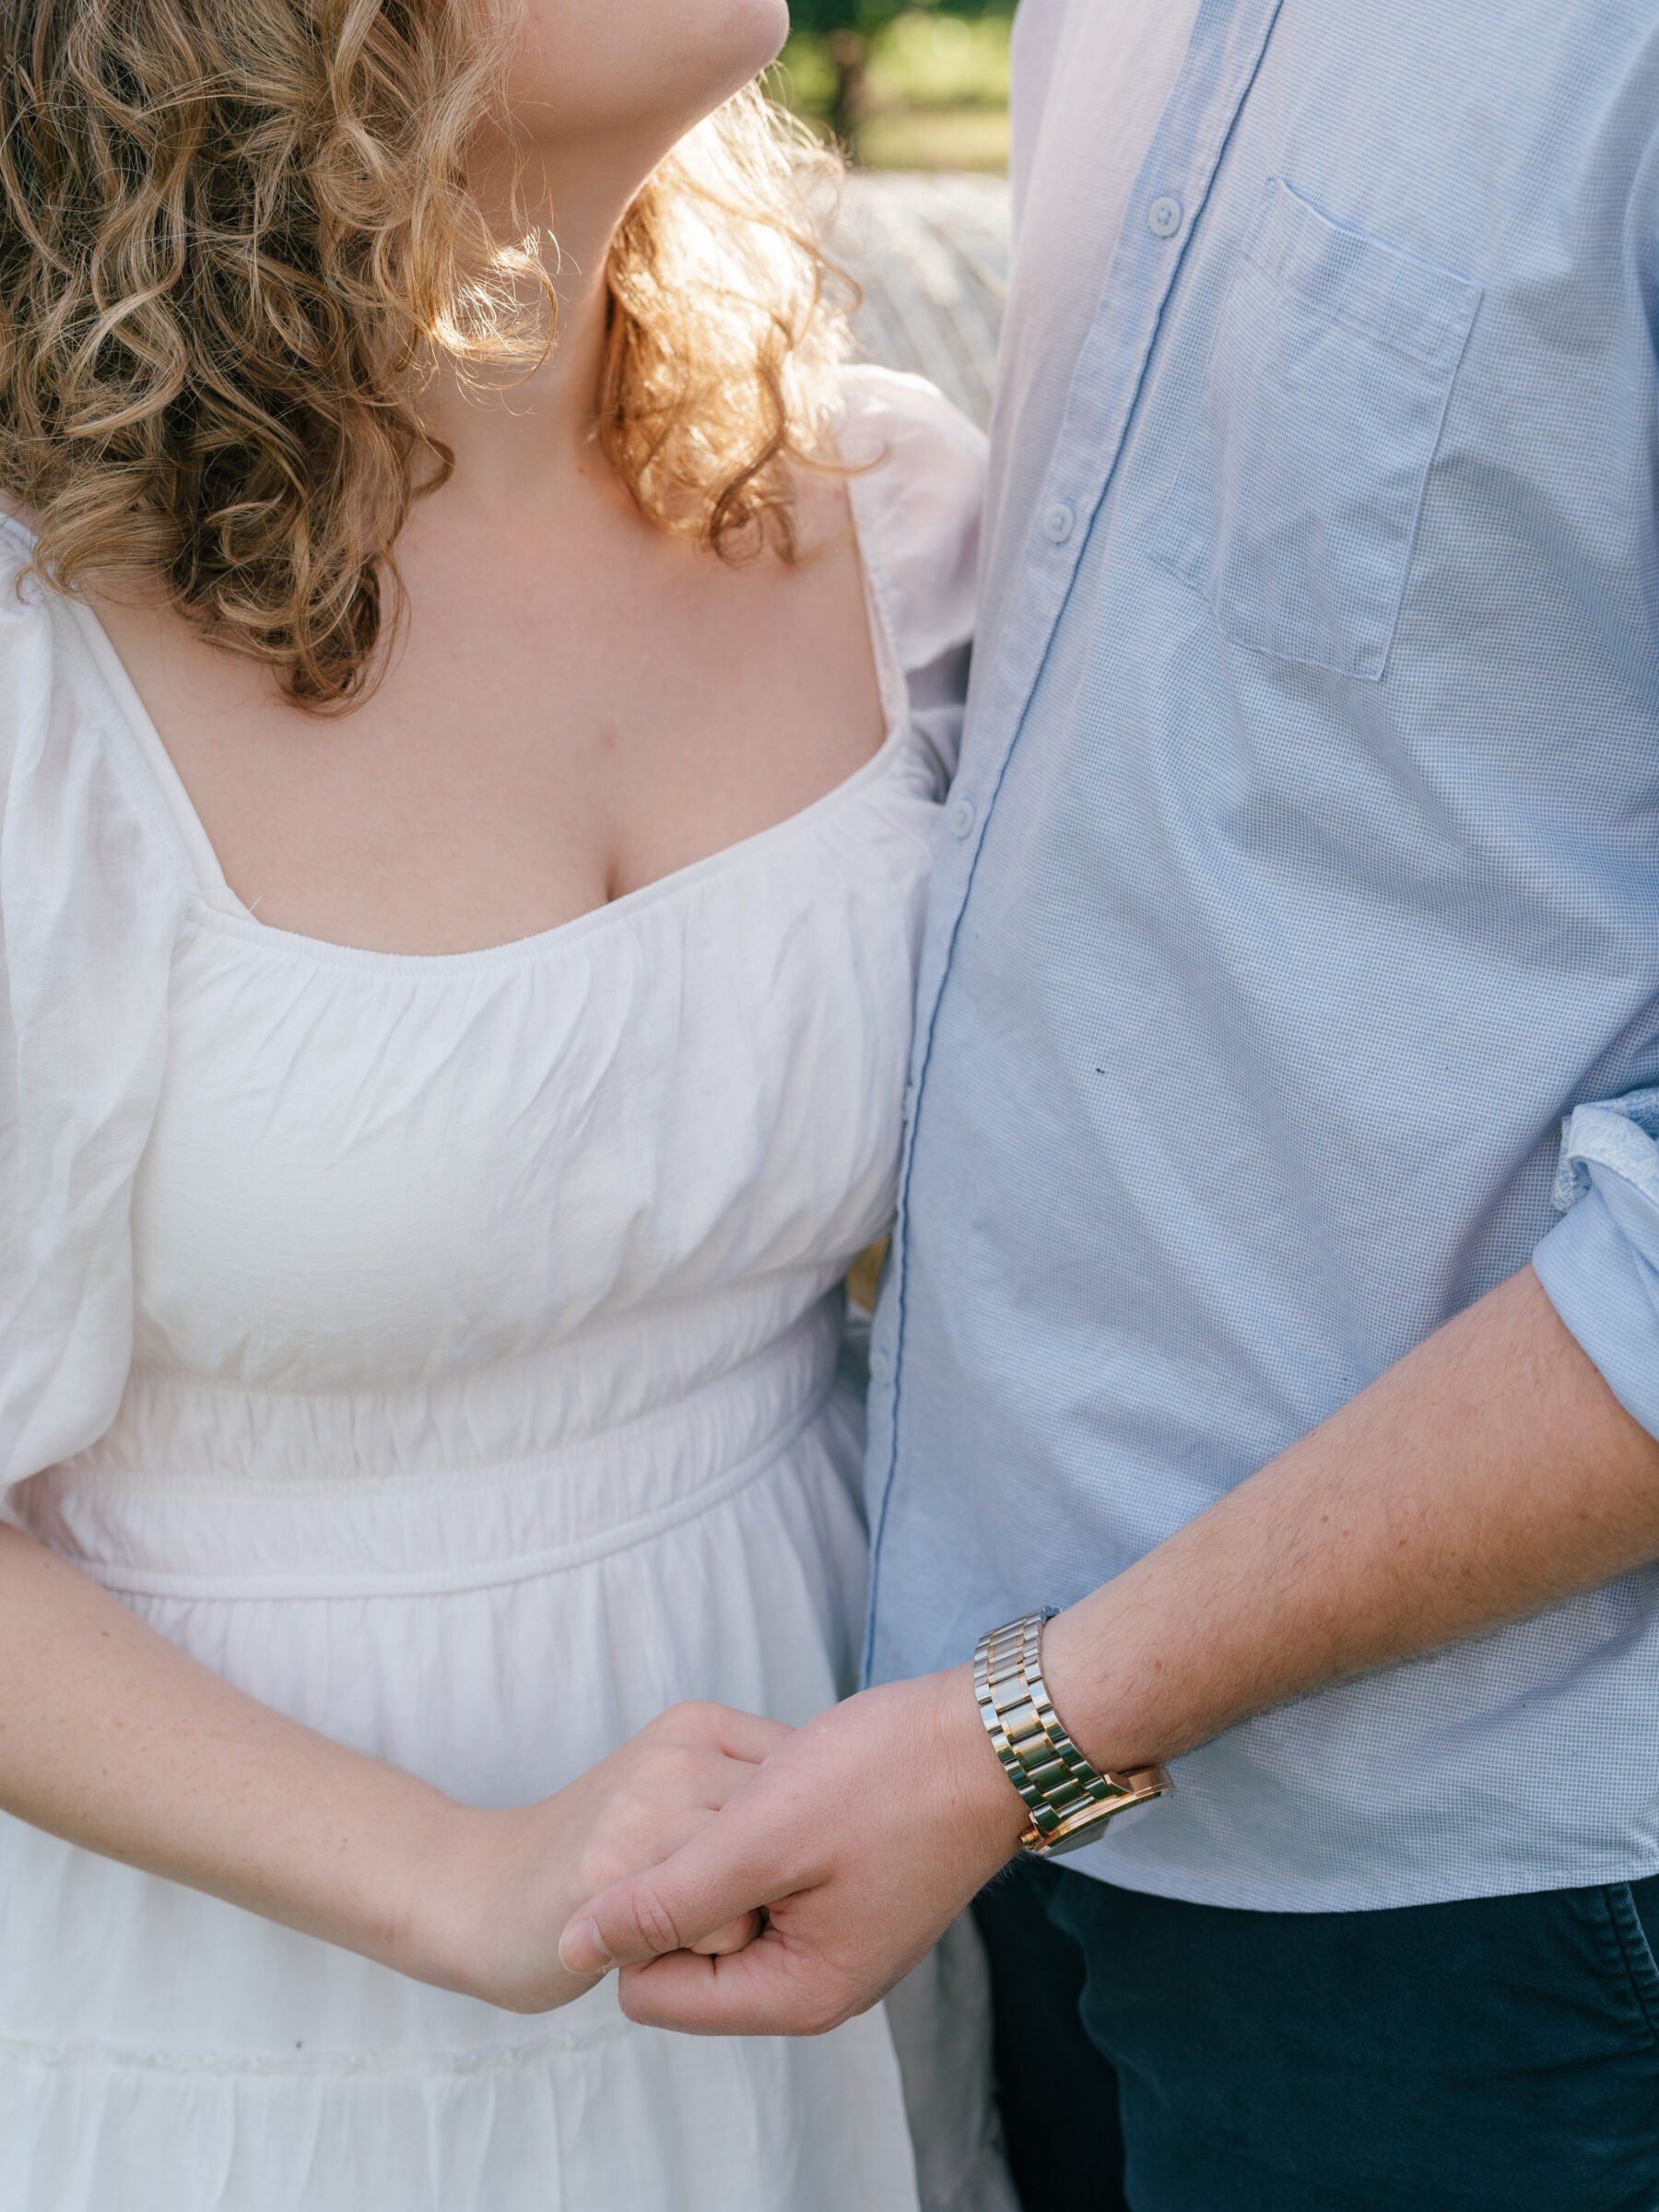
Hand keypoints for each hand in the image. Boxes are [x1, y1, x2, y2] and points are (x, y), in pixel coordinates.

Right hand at [396, 1702, 789, 2013]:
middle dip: (770, 1891)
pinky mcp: (622, 1866)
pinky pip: (727, 1928)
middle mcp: (680, 1750)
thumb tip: (847, 1821)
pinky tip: (645, 1945)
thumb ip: (745, 1795)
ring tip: (672, 1922)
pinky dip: (704, 1956)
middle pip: (794, 1841)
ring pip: (767, 1886)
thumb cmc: (599, 1865)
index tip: (734, 1877)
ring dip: (736, 1925)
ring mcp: (650, 1801)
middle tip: (701, 1908)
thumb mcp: (677, 1796)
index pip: (809, 1792)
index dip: (786, 1857)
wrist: (479, 1895)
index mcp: (699, 1725)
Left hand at [556, 1664, 1027, 2034]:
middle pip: (686, 1951)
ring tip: (782, 1798)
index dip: (649, 1911)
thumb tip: (573, 1943)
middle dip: (694, 1877)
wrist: (996, 1734)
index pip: (650, 1988)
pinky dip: (764, 1827)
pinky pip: (764, 1872)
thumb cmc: (890, 1778)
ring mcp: (832, 1935)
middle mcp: (814, 1981)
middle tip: (751, 1814)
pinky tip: (800, 1789)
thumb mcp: (762, 1836)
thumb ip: (665, 1900)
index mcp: (795, 1992)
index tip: (701, 1842)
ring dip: (730, 1845)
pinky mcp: (843, 1890)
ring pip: (721, 1904)